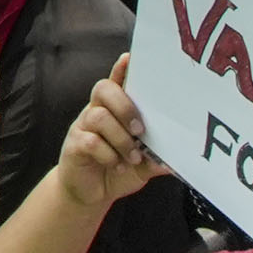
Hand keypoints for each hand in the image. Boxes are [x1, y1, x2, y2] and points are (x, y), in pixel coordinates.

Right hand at [49, 58, 167, 212]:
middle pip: (104, 89)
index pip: (117, 81)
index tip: (130, 58)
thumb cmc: (118, 171)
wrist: (90, 194)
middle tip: (140, 130)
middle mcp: (96, 112)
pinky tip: (117, 165)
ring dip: (120, 138)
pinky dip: (108, 154)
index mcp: (114, 110)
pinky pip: (90, 141)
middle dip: (125, 106)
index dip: (121, 69)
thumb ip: (157, 159)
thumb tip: (177, 161)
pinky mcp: (75, 145)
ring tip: (132, 157)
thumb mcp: (143, 165)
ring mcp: (83, 127)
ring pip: (98, 116)